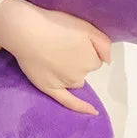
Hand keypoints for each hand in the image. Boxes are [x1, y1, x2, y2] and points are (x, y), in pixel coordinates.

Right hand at [0, 0, 111, 115]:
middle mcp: (80, 75)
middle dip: (78, 59)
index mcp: (91, 60)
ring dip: (72, 72)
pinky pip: (69, 102)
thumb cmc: (57, 25)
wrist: (29, 32)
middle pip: (85, 68)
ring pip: (76, 80)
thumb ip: (103, 44)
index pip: (94, 58)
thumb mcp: (86, 26)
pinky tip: (93, 112)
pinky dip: (81, 107)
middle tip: (62, 44)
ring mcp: (65, 84)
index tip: (73, 39)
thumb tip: (108, 60)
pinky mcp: (50, 89)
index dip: (85, 48)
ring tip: (56, 56)